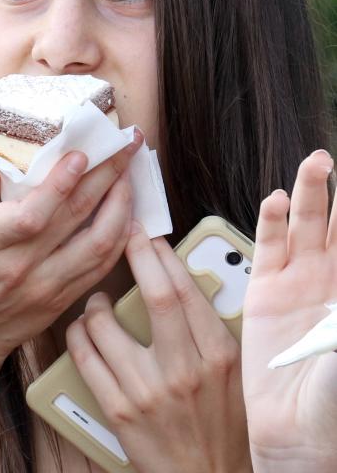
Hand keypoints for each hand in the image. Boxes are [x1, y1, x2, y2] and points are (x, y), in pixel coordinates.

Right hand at [0, 132, 142, 380]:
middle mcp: (19, 266)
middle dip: (105, 176)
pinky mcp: (61, 301)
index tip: (82, 155)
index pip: (32, 212)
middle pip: (73, 217)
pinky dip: (120, 237)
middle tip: (125, 145)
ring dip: (121, 205)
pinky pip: (101, 267)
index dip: (61, 183)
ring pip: (98, 243)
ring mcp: (45, 286)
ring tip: (129, 174)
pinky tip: (128, 213)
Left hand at [66, 224, 250, 472]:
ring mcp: (148, 391)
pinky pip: (86, 360)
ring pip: (108, 325)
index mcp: (217, 355)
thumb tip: (182, 277)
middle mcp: (184, 370)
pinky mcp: (119, 411)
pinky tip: (82, 328)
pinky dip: (78, 335)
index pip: (187, 290)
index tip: (149, 236)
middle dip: (136, 255)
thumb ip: (211, 326)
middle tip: (123, 236)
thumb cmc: (224, 423)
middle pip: (155, 296)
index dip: (163, 255)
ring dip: (96, 302)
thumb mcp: (233, 371)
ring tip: (97, 299)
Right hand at [243, 150, 336, 471]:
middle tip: (332, 158)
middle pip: (335, 224)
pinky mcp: (265, 291)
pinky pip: (269, 248)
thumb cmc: (334, 407)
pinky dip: (271, 223)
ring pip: (305, 225)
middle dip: (336, 193)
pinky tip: (276, 201)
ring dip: (309, 194)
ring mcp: (297, 282)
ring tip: (317, 164)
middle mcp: (329, 279)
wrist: (295, 436)